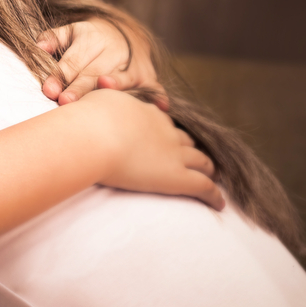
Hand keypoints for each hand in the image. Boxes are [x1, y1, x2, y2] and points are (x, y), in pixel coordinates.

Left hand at [38, 18, 166, 108]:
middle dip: (80, 88)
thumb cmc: (88, 40)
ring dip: (116, 88)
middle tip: (65, 102)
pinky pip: (154, 87)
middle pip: (94, 73)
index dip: (60, 75)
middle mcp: (114, 51)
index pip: (73, 60)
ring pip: (123, 80)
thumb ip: (53, 38)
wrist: (125, 33)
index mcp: (92, 39)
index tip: (49, 90)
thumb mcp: (70, 32)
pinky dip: (157, 97)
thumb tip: (39, 47)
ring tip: (105, 91)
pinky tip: (158, 107)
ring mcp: (133, 65)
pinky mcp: (149, 77)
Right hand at [77, 89, 223, 209]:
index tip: (167, 137)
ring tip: (214, 177)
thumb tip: (97, 108)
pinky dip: (214, 195)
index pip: (162, 122)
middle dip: (193, 148)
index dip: (167, 131)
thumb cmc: (86, 119)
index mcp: (145, 113)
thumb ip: (101, 106)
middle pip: (187, 140)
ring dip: (209, 169)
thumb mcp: (93, 103)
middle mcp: (164, 131)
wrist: (93, 136)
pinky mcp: (177, 176)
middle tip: (197, 158)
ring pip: (202, 161)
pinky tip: (219, 203)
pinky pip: (203, 186)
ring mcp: (174, 153)